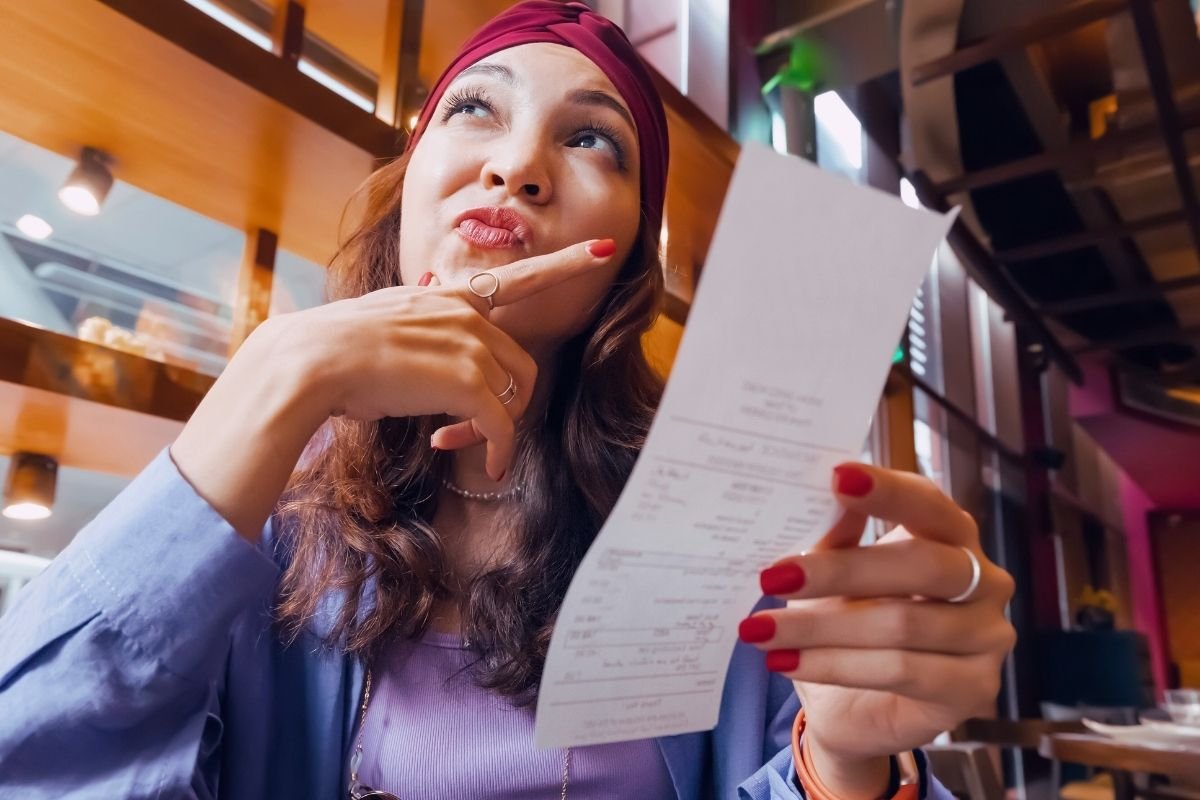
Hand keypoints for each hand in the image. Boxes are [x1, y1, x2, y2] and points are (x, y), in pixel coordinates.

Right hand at [275, 239, 615, 479]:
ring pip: (511, 398)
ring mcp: (471, 345)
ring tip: (450, 440)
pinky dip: (500, 451)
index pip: (519, 277)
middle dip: (504, 404)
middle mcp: (469, 314)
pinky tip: (490, 467)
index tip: (606, 248)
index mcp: (451, 297)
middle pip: (520, 366)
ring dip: (489, 429)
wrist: (312, 360)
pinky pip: (504, 425)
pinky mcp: (468, 381)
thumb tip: (427, 324)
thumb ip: (421, 322)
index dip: (564, 264)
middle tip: (464, 430)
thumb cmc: (336, 347)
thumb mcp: (387, 319)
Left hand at [738, 464, 1015, 789]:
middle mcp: (984, 581)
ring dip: (820, 627)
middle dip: (840, 570)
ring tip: (760, 630)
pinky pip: (900, 670)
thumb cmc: (849, 626)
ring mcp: (988, 637)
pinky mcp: (974, 689)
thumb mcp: (834, 578)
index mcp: (952, 537)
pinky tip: (785, 661)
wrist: (854, 711)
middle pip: (920, 564)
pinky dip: (834, 665)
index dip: (887, 490)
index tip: (836, 477)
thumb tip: (819, 499)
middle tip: (773, 577)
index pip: (929, 503)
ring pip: (901, 623)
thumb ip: (835, 541)